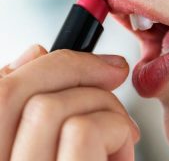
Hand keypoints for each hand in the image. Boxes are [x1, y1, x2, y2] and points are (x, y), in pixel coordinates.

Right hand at [0, 45, 139, 160]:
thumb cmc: (90, 157)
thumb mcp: (55, 139)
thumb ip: (35, 100)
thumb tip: (34, 51)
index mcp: (3, 151)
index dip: (39, 62)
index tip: (78, 54)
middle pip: (15, 91)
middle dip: (75, 68)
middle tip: (115, 69)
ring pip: (51, 106)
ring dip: (102, 104)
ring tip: (121, 128)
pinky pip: (83, 131)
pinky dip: (114, 127)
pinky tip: (123, 146)